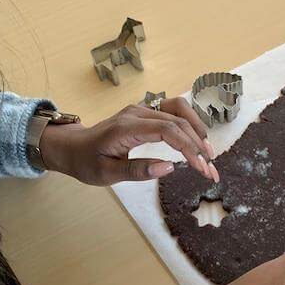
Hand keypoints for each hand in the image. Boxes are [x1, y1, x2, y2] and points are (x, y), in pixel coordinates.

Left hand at [39, 97, 219, 184]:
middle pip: (178, 120)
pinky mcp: (145, 112)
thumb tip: (169, 168)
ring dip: (197, 128)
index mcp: (126, 128)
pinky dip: (189, 123)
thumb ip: (137, 171)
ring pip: (179, 109)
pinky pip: (173, 110)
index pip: (167, 130)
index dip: (188, 147)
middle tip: (211, 169)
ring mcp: (141, 109)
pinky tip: (197, 139)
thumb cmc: (87, 163)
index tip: (201, 168)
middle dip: (198, 144)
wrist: (73, 147)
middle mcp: (136, 113)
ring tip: (208, 152)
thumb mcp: (107, 174)